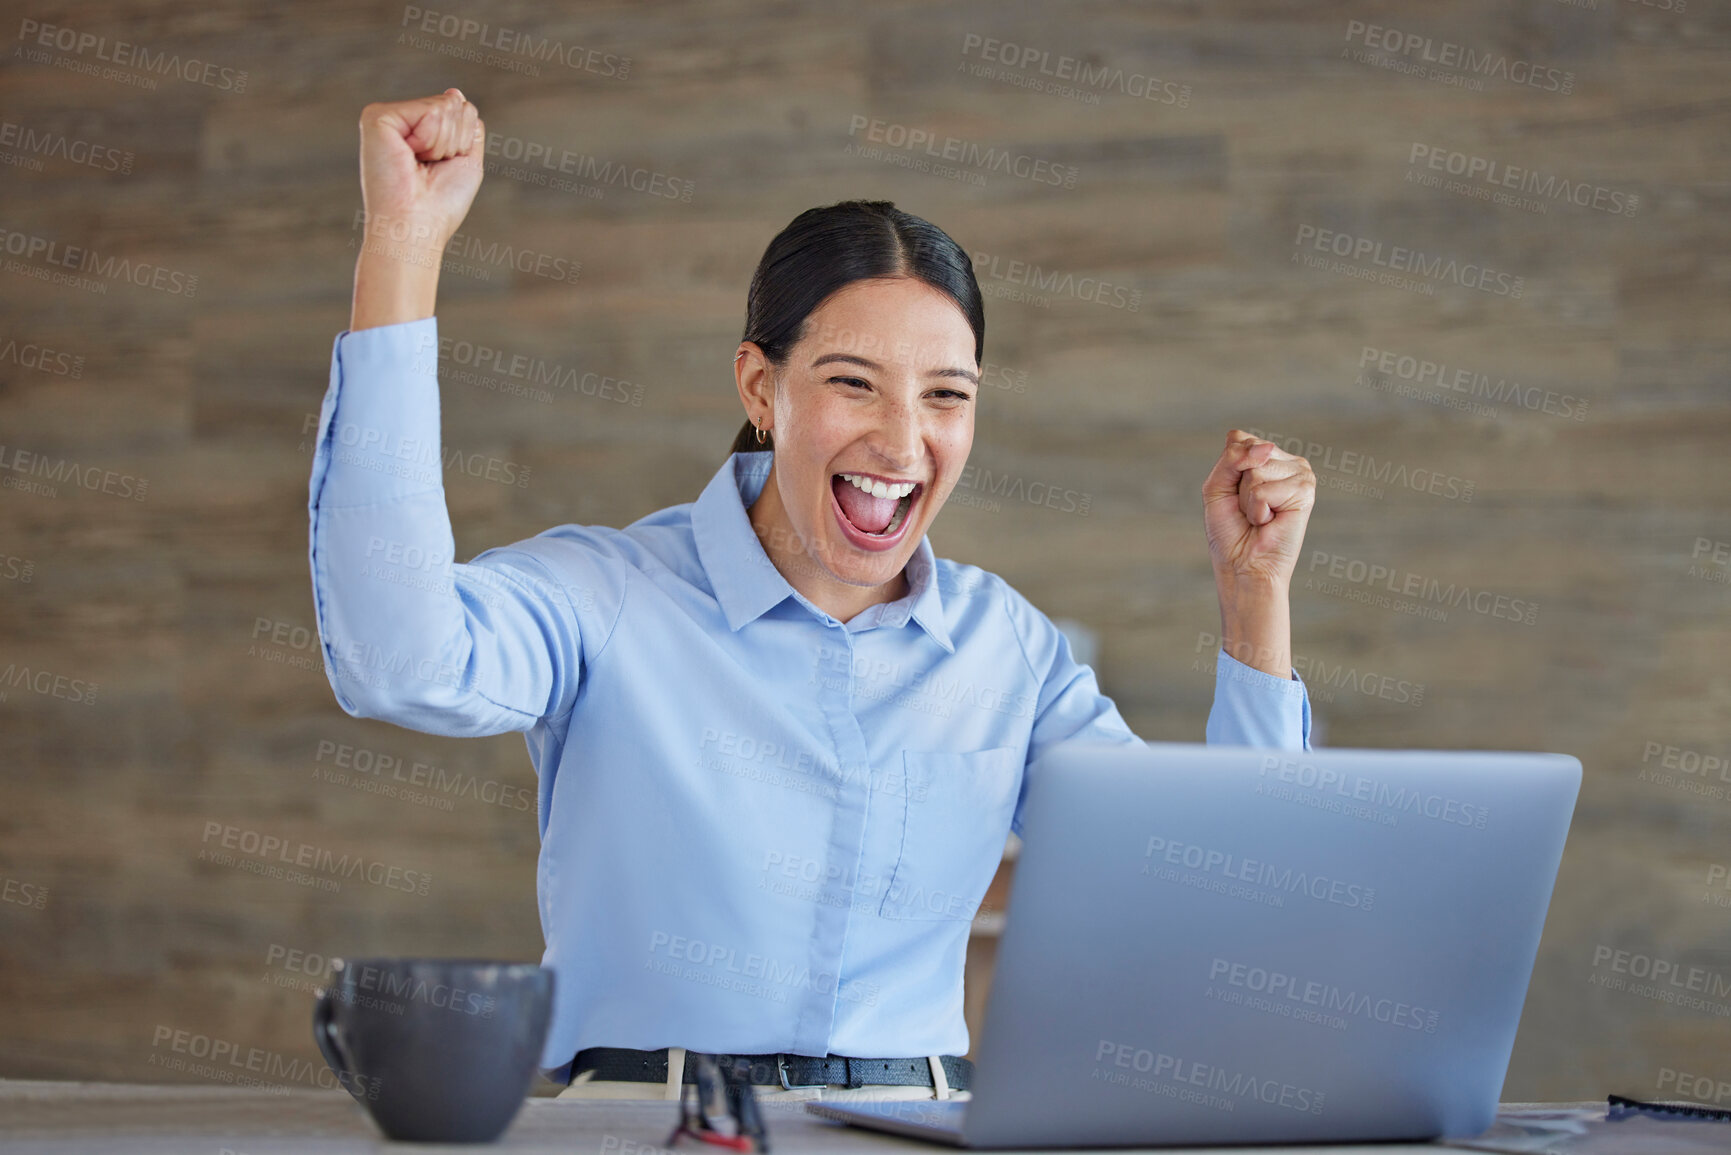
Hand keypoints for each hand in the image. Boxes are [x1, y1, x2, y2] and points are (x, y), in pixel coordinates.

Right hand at [357, 88, 485, 249]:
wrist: (416, 225)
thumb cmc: (440, 203)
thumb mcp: (466, 160)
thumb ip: (465, 125)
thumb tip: (454, 93)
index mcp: (419, 131)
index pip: (462, 110)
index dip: (464, 142)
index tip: (440, 169)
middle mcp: (400, 121)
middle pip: (456, 105)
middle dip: (456, 141)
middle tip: (429, 169)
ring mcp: (386, 116)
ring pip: (446, 106)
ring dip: (444, 144)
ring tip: (419, 166)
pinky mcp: (377, 116)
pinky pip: (431, 111)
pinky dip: (432, 139)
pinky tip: (410, 156)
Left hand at [1202, 429, 1315, 589]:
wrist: (1243, 564)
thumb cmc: (1230, 530)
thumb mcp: (1217, 486)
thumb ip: (1232, 458)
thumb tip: (1266, 447)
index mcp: (1267, 456)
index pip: (1238, 439)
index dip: (1227, 470)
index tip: (1234, 494)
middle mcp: (1287, 461)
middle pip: (1247, 452)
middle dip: (1238, 486)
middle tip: (1249, 509)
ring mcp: (1300, 474)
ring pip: (1255, 471)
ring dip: (1248, 501)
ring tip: (1260, 517)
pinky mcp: (1305, 491)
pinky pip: (1263, 491)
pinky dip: (1258, 511)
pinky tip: (1269, 522)